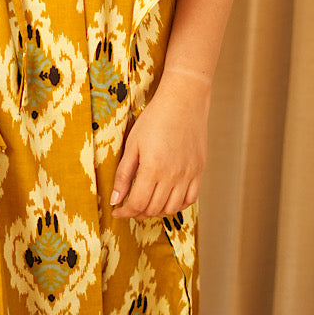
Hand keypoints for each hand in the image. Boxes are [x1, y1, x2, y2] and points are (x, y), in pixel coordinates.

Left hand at [110, 67, 209, 218]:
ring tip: (146, 205)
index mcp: (153, 168)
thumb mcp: (132, 144)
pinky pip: (190, 199)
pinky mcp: (199, 171)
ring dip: (156, 212)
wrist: (183, 102)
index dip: (124, 212)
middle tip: (128, 207)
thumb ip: (123, 174)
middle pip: (153, 209)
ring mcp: (188, 175)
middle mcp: (172, 175)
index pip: (137, 204)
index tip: (116, 210)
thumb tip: (114, 200)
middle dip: (137, 213)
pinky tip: (167, 200)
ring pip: (172, 208)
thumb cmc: (154, 119)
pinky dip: (177, 205)